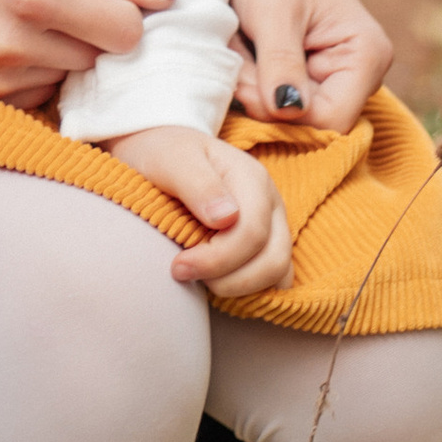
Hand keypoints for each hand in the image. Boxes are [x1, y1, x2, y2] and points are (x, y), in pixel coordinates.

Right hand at [0, 0, 173, 106]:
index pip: (127, 29)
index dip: (121, 7)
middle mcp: (16, 44)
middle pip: (102, 57)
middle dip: (91, 28)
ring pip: (72, 78)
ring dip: (63, 52)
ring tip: (23, 17)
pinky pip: (39, 94)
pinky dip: (35, 72)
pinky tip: (6, 41)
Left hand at [108, 123, 292, 296]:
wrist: (163, 151)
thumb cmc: (165, 154)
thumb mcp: (172, 159)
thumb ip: (198, 184)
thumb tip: (226, 219)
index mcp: (253, 179)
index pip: (252, 234)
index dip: (217, 260)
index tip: (178, 266)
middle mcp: (272, 204)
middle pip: (272, 261)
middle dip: (229, 280)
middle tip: (185, 273)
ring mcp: (274, 225)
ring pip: (279, 274)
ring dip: (240, 288)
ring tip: (200, 279)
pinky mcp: (267, 244)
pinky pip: (274, 278)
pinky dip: (250, 290)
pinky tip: (216, 282)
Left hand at [229, 0, 392, 132]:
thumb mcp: (272, 13)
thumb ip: (281, 66)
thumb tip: (287, 112)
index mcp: (368, 55)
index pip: (330, 120)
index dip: (283, 112)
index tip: (246, 78)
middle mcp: (362, 71)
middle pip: (310, 119)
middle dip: (265, 95)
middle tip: (237, 55)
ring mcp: (338, 71)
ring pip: (289, 109)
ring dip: (255, 85)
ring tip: (241, 43)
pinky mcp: (312, 69)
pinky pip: (280, 93)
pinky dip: (255, 78)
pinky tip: (245, 49)